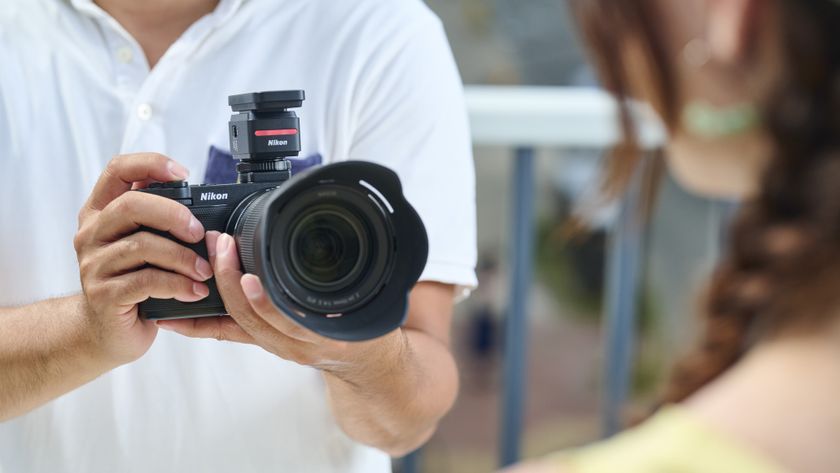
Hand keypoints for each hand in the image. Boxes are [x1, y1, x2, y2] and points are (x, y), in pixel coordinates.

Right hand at [74, 153, 212, 365]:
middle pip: (131, 205)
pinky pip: (147, 281)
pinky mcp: (104, 295)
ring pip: (142, 245)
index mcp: (101, 212)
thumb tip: (203, 201)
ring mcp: (94, 265)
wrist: (107, 331)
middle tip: (200, 233)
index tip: (183, 174)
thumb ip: (158, 220)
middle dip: (175, 215)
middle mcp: (91, 233)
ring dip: (184, 257)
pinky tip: (195, 291)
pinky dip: (178, 284)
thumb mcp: (142, 244)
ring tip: (205, 270)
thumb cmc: (133, 282)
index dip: (151, 164)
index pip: (117, 169)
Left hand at [157, 231, 404, 376]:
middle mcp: (296, 342)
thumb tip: (335, 237)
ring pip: (238, 323)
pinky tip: (179, 315)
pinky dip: (204, 324)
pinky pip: (231, 334)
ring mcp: (280, 345)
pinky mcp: (268, 343)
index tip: (247, 275)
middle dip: (230, 279)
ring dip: (215, 294)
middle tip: (221, 243)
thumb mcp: (365, 303)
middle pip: (252, 316)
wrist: (368, 364)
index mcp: (321, 331)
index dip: (263, 299)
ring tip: (202, 262)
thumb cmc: (367, 329)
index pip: (286, 317)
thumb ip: (345, 279)